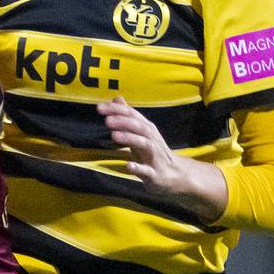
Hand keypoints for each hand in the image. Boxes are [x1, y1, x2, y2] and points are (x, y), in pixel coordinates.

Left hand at [99, 97, 226, 220]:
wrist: (175, 175)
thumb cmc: (152, 152)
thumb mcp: (140, 133)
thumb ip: (127, 116)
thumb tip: (116, 98)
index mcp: (146, 129)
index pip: (132, 115)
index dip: (116, 110)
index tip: (99, 107)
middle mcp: (152, 139)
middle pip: (138, 126)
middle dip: (123, 122)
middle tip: (106, 120)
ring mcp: (154, 156)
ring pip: (144, 144)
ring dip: (130, 138)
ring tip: (114, 136)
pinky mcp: (155, 173)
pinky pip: (147, 170)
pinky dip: (138, 167)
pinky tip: (128, 165)